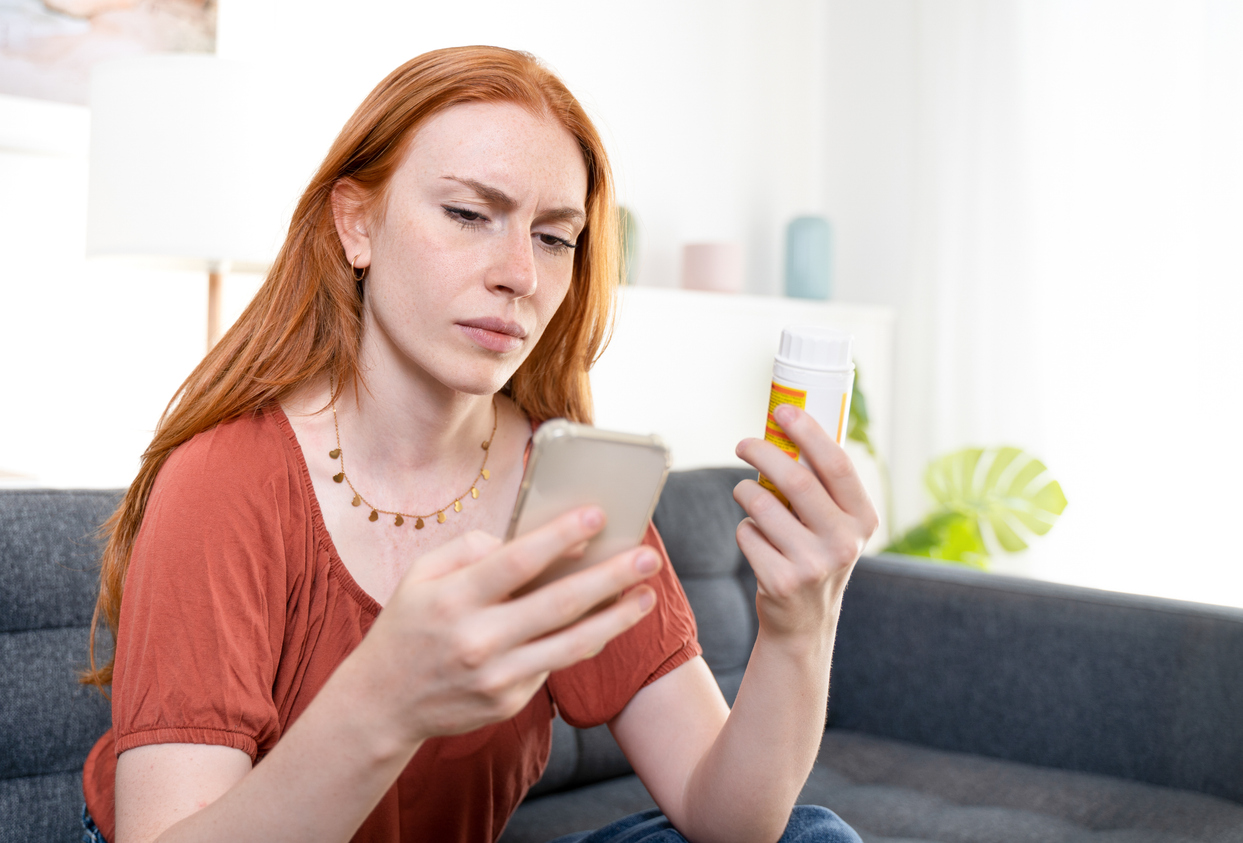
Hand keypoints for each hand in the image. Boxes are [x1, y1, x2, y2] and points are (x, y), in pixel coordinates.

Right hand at [356, 507, 660, 743]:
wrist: (382, 703)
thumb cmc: (409, 625)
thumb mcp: (422, 574)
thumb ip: (470, 549)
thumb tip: (529, 542)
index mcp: (452, 599)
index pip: (516, 561)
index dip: (560, 536)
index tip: (598, 515)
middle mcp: (477, 640)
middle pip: (559, 604)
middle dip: (610, 577)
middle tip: (649, 557)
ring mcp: (495, 676)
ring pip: (572, 644)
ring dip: (617, 618)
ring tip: (647, 595)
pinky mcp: (508, 701)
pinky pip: (555, 664)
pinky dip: (585, 640)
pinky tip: (608, 621)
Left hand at [733, 404, 878, 642]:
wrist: (804, 623)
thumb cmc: (815, 556)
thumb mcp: (835, 526)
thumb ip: (822, 487)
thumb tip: (790, 427)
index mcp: (863, 520)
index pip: (836, 465)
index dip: (808, 432)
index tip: (783, 412)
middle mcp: (845, 543)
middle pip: (796, 479)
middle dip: (762, 452)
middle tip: (743, 444)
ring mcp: (814, 565)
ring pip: (762, 504)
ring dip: (744, 493)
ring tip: (746, 496)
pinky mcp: (781, 581)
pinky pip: (747, 533)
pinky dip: (744, 529)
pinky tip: (757, 543)